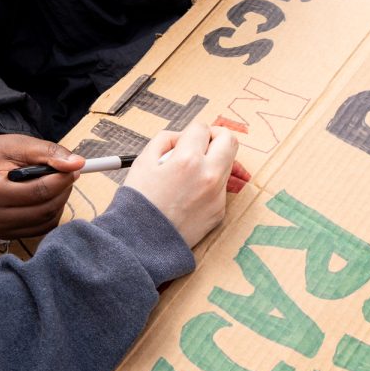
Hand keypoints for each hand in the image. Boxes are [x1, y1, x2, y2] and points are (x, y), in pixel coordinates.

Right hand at [0, 134, 83, 237]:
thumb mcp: (17, 145)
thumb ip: (48, 153)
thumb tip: (76, 164)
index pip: (38, 192)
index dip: (61, 179)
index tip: (74, 167)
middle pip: (44, 209)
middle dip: (63, 190)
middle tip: (68, 173)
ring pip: (46, 221)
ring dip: (59, 201)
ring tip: (55, 182)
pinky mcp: (5, 236)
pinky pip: (40, 228)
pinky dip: (50, 212)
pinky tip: (46, 197)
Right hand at [124, 123, 238, 246]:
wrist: (144, 242)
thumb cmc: (140, 201)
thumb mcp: (143, 161)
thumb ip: (165, 140)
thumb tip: (182, 136)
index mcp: (189, 159)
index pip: (202, 128)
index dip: (192, 130)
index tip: (186, 138)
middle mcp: (209, 175)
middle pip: (229, 140)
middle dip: (216, 136)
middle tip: (203, 143)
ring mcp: (217, 195)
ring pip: (227, 164)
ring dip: (213, 160)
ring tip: (190, 172)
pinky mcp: (220, 211)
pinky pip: (220, 188)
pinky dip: (208, 185)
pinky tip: (189, 195)